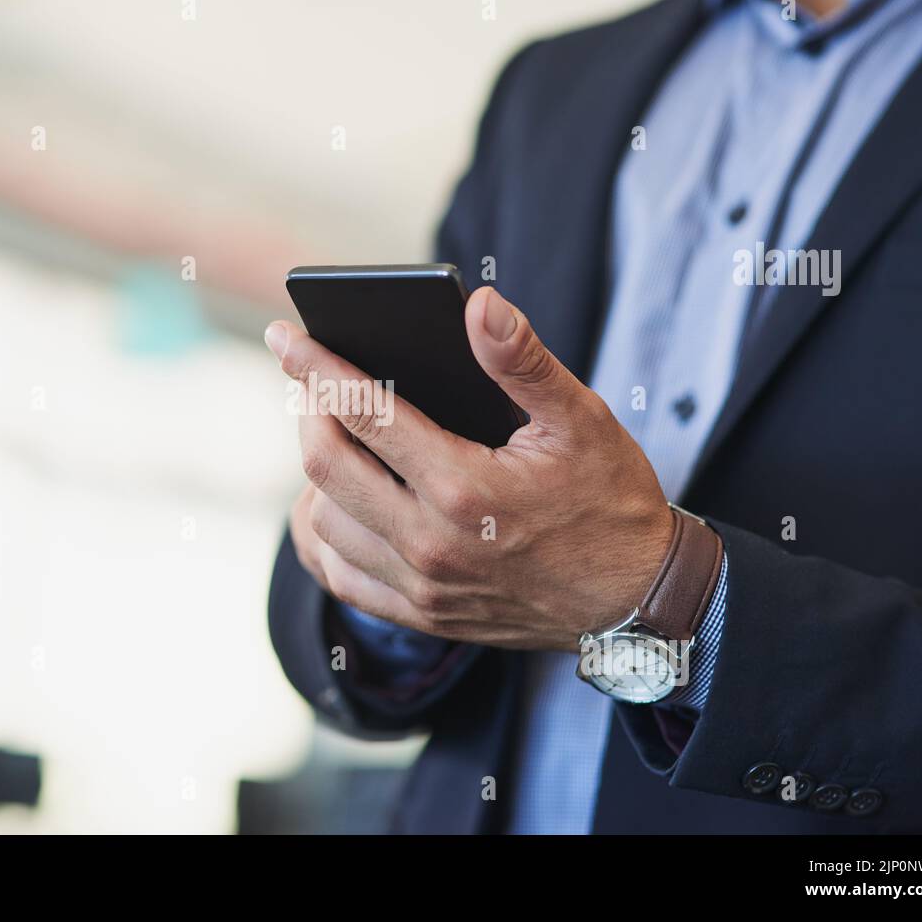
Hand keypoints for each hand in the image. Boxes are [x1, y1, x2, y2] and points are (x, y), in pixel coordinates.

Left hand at [267, 286, 674, 651]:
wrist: (637, 598)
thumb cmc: (610, 500)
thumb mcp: (581, 420)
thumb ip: (523, 361)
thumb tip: (478, 306)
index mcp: (464, 488)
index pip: (364, 413)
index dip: (316, 367)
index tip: (284, 336)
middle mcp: (431, 544)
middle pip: (325, 467)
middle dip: (307, 412)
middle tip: (311, 383)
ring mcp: (422, 587)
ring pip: (323, 523)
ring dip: (317, 474)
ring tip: (333, 437)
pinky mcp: (421, 616)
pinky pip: (340, 576)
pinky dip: (324, 535)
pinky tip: (337, 505)